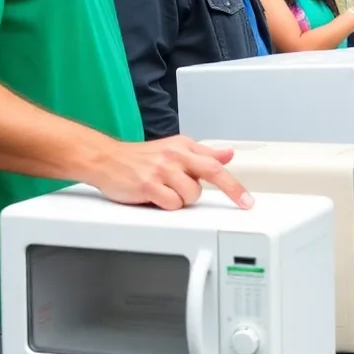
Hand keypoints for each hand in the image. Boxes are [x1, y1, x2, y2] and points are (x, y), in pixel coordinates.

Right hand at [85, 136, 252, 210]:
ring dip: (183, 200)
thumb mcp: (173, 150)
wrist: (105, 159)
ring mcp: (162, 170)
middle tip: (242, 203)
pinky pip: (172, 204)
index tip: (248, 199)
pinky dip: (168, 206)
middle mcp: (175, 155)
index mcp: (184, 146)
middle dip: (232, 190)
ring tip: (169, 194)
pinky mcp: (148, 185)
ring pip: (191, 195)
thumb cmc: (139, 158)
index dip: (235, 183)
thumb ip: (202, 155)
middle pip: (213, 173)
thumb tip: (228, 155)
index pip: (216, 163)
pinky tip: (157, 199)